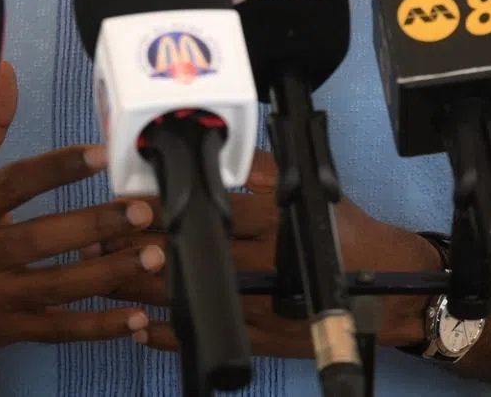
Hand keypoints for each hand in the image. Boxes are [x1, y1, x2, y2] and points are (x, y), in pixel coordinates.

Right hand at [0, 61, 165, 348]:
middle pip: (40, 238)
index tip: (99, 154)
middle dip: (94, 225)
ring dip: (108, 273)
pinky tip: (135, 319)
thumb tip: (4, 73)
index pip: (14, 184)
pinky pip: (59, 329)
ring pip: (57, 286)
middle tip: (141, 210)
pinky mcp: (10, 330)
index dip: (57, 168)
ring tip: (152, 254)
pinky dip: (99, 327)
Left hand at [97, 149, 442, 356]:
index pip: (207, 213)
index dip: (163, 210)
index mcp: (273, 222)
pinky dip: (168, 336)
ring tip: (106, 278)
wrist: (388, 288)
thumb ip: (261, 171)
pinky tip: (139, 328)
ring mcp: (258, 308)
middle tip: (101, 239)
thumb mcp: (305, 186)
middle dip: (140, 249)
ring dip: (143, 290)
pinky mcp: (260, 338)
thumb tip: (215, 151)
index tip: (127, 204)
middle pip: (190, 257)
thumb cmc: (346, 231)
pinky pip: (210, 338)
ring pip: (190, 300)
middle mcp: (262, 265)